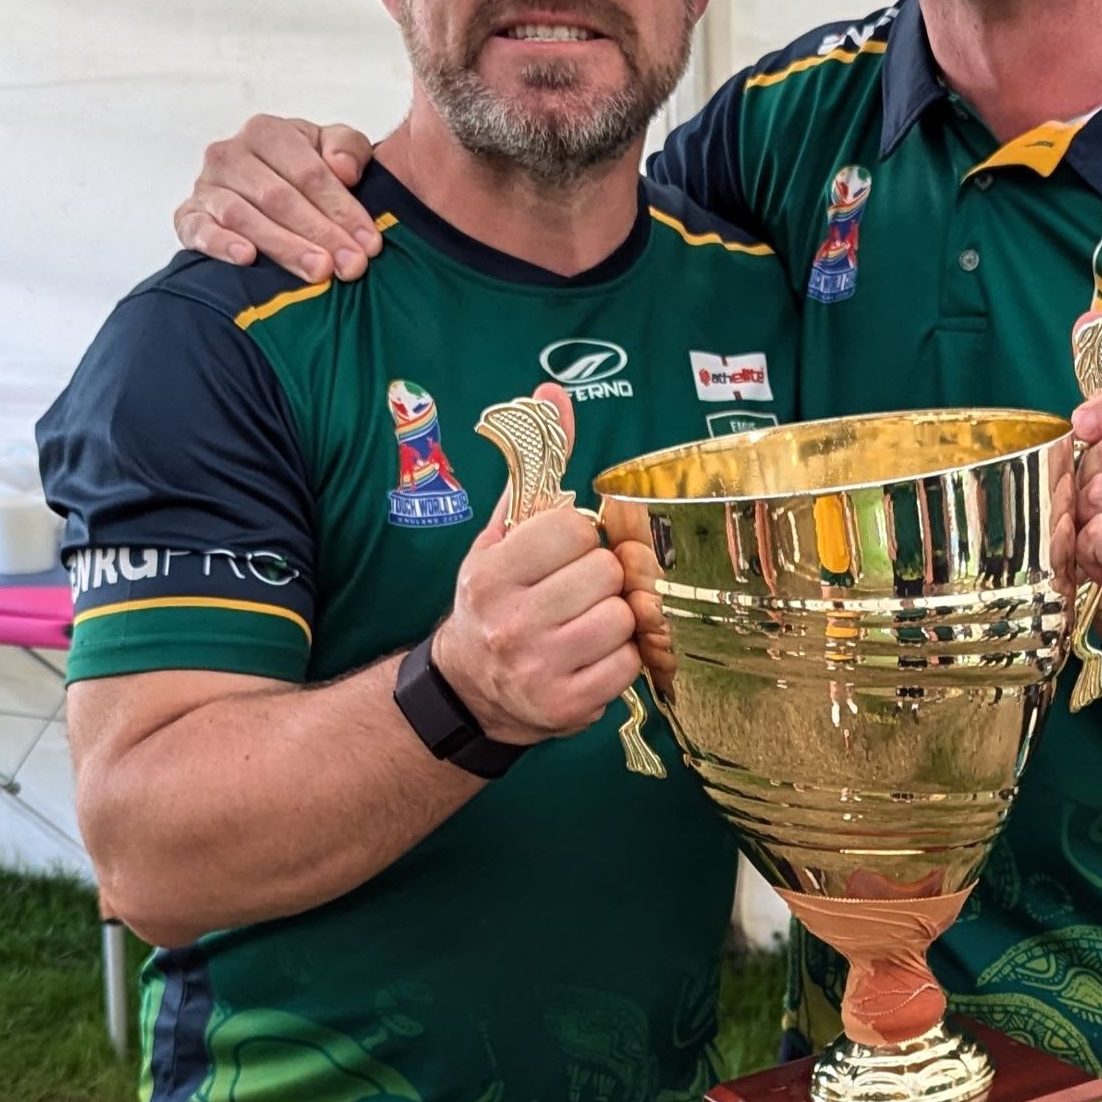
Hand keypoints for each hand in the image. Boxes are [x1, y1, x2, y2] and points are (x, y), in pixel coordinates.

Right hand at [176, 115, 380, 282]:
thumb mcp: (334, 150)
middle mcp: (231, 154)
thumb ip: (347, 148)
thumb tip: (344, 169)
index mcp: (268, 132)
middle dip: (321, 234)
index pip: (309, 172)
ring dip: (284, 246)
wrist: (265, 190)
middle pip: (279, 197)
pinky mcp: (188, 215)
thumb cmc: (305, 171)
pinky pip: (198, 229)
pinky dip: (221, 244)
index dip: (342, 208)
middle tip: (350, 266)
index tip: (369, 242)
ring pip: (244, 216)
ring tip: (318, 271)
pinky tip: (247, 258)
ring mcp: (206, 185)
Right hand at [432, 387, 639, 743]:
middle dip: (601, 578)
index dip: (580, 538)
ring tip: (588, 622)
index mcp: (491, 573)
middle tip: (580, 591)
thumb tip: (553, 393)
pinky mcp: (567, 708)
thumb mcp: (503, 534)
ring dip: (616, 618)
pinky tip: (594, 655)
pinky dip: (622, 658)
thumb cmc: (495, 600)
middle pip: (604, 574)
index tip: (564, 553)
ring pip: (623, 619)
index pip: (573, 529)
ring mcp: (538, 670)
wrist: (471, 689)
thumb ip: (533, 463)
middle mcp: (510, 623)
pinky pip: (630, 665)